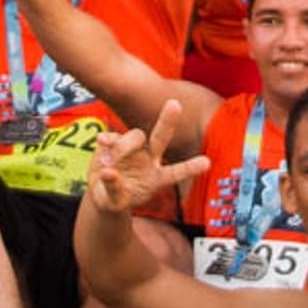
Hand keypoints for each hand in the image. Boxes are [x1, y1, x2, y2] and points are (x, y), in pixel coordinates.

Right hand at [82, 115, 202, 221]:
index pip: (176, 172)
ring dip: (123, 147)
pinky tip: (100, 143)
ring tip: (108, 163)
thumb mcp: (115, 202)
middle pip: (161, 137)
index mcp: (157, 178)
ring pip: (135, 136)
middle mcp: (149, 159)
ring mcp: (133, 149)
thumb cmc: (115, 199)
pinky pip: (113, 137)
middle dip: (168, 121)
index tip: (207, 163)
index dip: (190, 167)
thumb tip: (108, 171)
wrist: (101, 192)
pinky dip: (108, 139)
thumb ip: (114, 188)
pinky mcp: (114, 142)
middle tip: (175, 105)